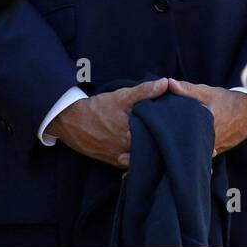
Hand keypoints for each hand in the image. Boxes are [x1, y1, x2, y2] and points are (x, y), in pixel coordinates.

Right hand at [46, 78, 168, 168]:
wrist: (70, 121)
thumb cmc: (98, 108)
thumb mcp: (122, 96)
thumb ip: (145, 91)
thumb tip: (165, 83)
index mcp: (132, 137)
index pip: (158, 140)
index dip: (168, 134)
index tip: (176, 126)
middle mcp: (126, 152)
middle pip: (150, 152)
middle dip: (160, 144)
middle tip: (168, 134)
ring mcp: (119, 160)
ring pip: (140, 159)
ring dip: (148, 152)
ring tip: (157, 142)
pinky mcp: (112, 163)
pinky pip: (129, 164)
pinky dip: (136, 158)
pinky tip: (142, 149)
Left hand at [167, 79, 246, 155]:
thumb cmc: (229, 101)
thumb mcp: (209, 92)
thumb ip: (188, 89)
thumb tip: (169, 83)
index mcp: (208, 123)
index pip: (184, 130)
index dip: (172, 130)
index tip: (161, 127)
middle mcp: (212, 139)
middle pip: (188, 143)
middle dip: (177, 139)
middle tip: (163, 135)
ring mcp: (215, 147)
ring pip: (196, 150)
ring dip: (187, 146)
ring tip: (173, 142)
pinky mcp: (218, 152)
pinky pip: (203, 153)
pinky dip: (196, 150)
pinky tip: (188, 145)